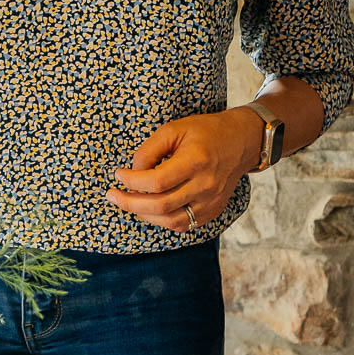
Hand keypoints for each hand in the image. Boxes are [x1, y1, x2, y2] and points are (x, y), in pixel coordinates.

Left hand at [106, 109, 261, 232]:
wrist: (241, 142)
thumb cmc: (205, 132)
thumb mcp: (174, 129)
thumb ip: (150, 150)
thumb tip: (132, 172)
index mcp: (196, 161)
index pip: (157, 182)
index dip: (132, 181)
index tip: (119, 174)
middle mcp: (206, 186)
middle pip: (161, 206)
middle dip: (130, 203)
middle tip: (112, 195)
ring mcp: (211, 202)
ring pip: (171, 221)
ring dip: (144, 215)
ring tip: (128, 202)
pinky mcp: (213, 211)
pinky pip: (183, 225)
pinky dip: (162, 220)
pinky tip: (149, 209)